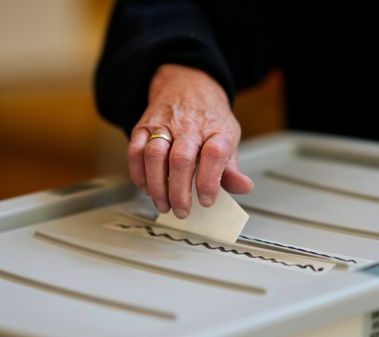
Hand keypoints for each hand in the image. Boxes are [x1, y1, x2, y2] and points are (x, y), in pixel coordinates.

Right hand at [127, 64, 253, 217]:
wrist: (187, 85)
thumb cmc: (209, 118)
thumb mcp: (228, 138)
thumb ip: (232, 168)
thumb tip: (243, 187)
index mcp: (216, 130)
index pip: (214, 154)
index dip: (210, 181)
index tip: (207, 200)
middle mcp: (190, 126)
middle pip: (181, 160)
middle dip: (179, 191)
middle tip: (182, 211)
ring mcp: (164, 125)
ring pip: (155, 156)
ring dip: (157, 186)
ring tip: (163, 204)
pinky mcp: (143, 127)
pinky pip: (135, 152)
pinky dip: (139, 174)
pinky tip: (147, 188)